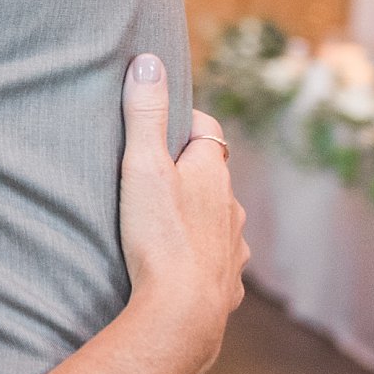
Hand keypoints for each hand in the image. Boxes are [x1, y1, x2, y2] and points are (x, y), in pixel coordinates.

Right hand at [116, 53, 247, 373]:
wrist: (182, 311)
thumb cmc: (160, 236)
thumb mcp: (141, 166)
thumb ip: (144, 115)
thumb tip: (149, 62)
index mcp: (211, 174)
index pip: (206, 130)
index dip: (184, 121)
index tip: (159, 122)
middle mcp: (230, 207)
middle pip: (212, 176)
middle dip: (187, 170)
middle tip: (150, 172)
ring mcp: (233, 247)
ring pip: (218, 219)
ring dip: (197, 214)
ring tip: (163, 220)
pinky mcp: (227, 283)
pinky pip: (217, 261)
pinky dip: (202, 256)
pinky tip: (181, 264)